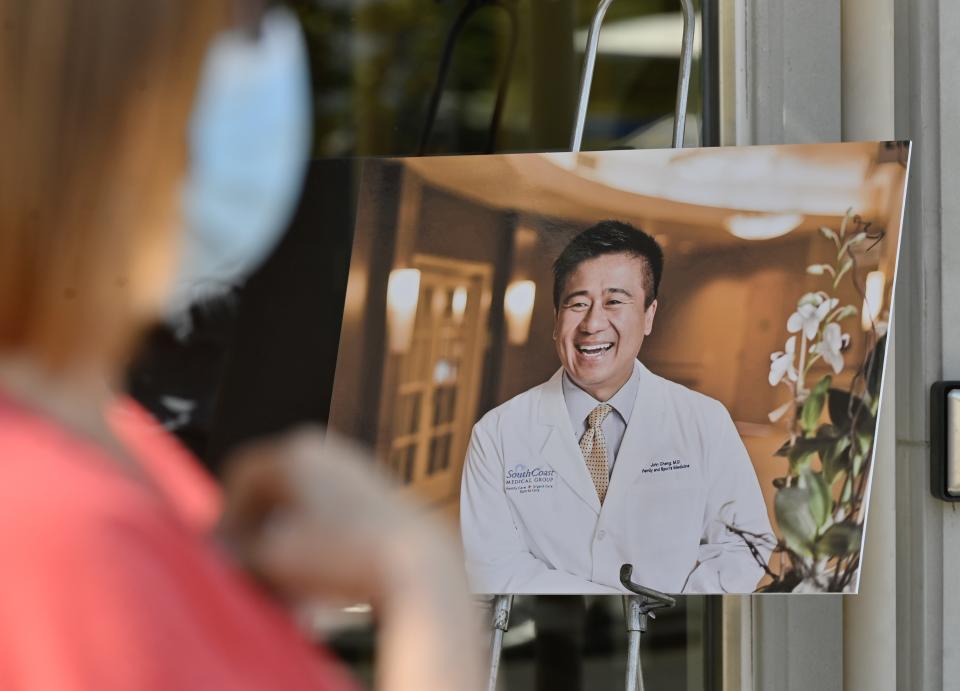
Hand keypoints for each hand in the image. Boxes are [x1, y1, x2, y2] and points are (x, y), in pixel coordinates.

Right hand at [220, 426, 434, 602]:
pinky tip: (322, 581)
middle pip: (274, 493)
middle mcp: (328, 452)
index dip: (226, 516)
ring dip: (289, 546)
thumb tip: (220, 547)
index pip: (240, 474)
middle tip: (256, 569)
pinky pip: (333, 519)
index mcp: (296, 450)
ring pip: (304, 511)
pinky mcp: (378, 498)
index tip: (227, 550)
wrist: (415, 564)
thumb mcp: (269, 556)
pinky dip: (320, 547)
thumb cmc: (342, 553)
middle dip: (260, 535)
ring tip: (290, 584)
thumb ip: (233, 548)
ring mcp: (356, 471)